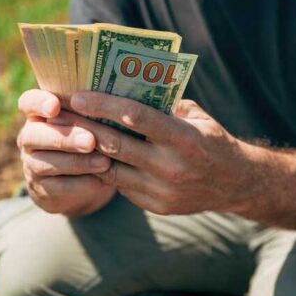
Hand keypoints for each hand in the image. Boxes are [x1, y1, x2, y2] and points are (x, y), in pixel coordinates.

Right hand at [16, 89, 116, 215]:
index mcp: (39, 115)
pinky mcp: (41, 189)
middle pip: (35, 135)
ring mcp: (32, 164)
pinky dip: (81, 184)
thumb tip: (121, 104)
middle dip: (65, 138)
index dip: (39, 103)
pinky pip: (57, 187)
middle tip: (90, 141)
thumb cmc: (87, 140)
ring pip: (46, 163)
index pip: (28, 102)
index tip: (55, 106)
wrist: (80, 182)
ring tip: (104, 162)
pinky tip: (101, 182)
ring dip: (77, 163)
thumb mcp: (88, 124)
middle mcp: (29, 138)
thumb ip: (93, 113)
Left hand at [63, 92, 255, 214]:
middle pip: (116, 145)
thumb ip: (165, 106)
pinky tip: (95, 156)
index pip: (136, 118)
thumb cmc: (212, 141)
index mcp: (184, 139)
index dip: (104, 105)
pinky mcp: (156, 206)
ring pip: (112, 168)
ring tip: (70, 135)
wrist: (235, 184)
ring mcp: (162, 191)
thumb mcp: (197, 117)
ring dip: (89, 151)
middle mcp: (172, 167)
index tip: (79, 96)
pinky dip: (108, 169)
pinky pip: (122, 185)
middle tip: (60, 114)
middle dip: (84, 127)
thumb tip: (126, 89)